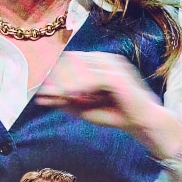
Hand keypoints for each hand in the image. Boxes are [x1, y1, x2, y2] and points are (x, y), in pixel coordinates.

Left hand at [35, 52, 168, 136]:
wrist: (141, 122)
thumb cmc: (115, 114)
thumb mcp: (84, 108)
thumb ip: (64, 101)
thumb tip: (41, 97)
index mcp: (97, 63)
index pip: (68, 61)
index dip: (53, 75)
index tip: (40, 92)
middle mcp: (104, 59)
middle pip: (71, 61)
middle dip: (55, 78)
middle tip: (43, 94)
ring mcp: (112, 65)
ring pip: (80, 68)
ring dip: (65, 83)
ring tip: (54, 96)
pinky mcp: (117, 76)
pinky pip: (93, 78)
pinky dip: (79, 87)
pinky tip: (68, 96)